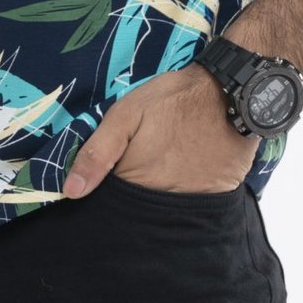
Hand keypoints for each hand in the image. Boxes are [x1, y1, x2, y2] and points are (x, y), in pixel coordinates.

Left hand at [62, 64, 259, 197]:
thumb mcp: (125, 114)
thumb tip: (72, 192)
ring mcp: (193, 203)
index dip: (109, 192)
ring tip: (167, 166)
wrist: (230, 90)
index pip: (113, 204)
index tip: (115, 174)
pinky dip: (188, 194)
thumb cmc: (171, 100)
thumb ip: (96, 153)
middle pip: (139, 211)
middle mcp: (164, 202)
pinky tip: (188, 172)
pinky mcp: (218, 197)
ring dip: (161, 196)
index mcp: (137, 183)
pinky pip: (195, 207)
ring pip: (166, 212)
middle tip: (146, 164)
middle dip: (135, 197)